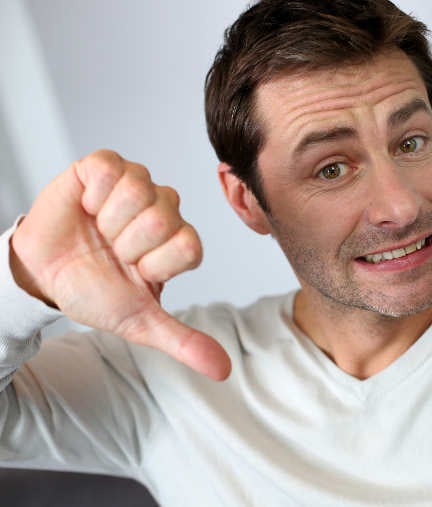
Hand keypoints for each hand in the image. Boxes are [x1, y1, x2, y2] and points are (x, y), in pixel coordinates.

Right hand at [9, 150, 230, 379]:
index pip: (190, 246)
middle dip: (126, 245)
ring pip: (139, 192)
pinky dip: (92, 194)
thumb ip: (183, 341)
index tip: (136, 272)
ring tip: (98, 230)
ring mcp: (137, 185)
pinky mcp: (106, 166)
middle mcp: (165, 210)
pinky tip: (86, 206)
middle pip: (163, 220)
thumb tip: (222, 370)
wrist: (44, 275)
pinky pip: (111, 168)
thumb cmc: (95, 292)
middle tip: (112, 252)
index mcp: (179, 243)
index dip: (155, 264)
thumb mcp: (140, 322)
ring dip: (107, 220)